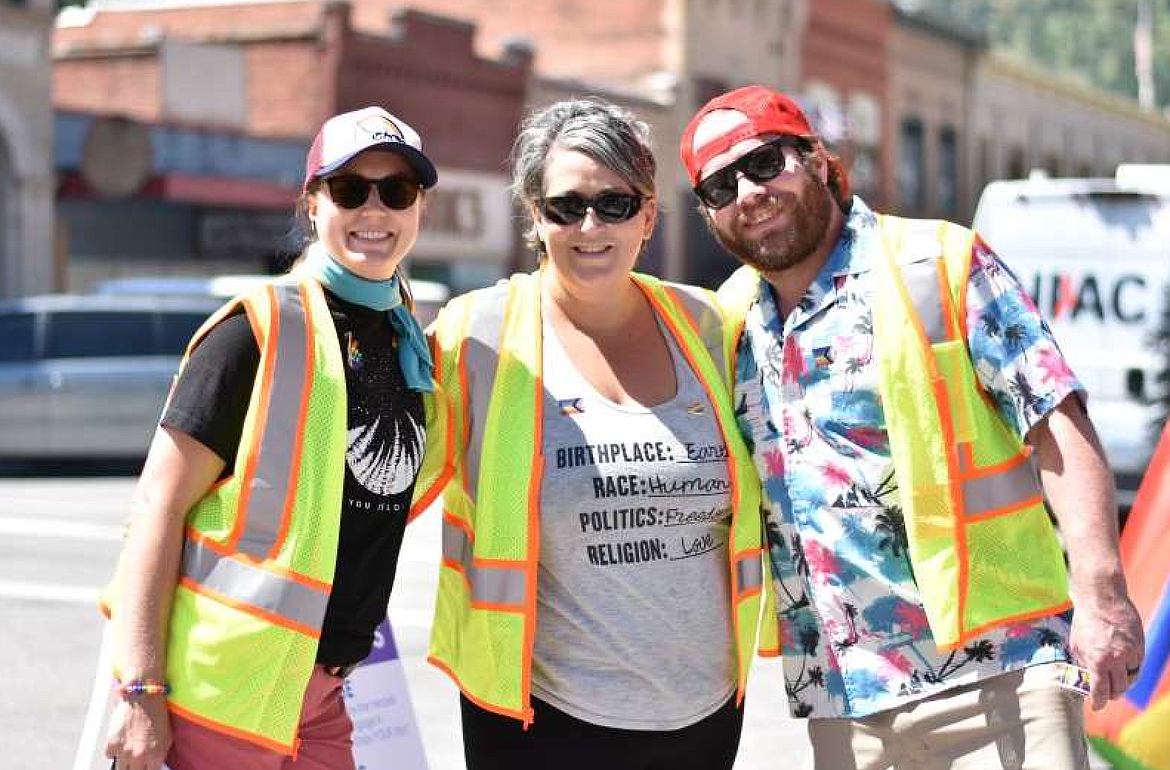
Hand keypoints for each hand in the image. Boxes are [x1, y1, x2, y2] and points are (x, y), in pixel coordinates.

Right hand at [104, 696, 171, 769]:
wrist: (144, 698)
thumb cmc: (157, 716)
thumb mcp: (166, 738)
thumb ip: (158, 757)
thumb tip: (153, 767)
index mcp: (155, 756)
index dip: (146, 769)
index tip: (144, 766)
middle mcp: (139, 757)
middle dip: (134, 768)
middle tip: (135, 762)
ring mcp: (124, 752)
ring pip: (120, 769)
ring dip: (124, 762)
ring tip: (128, 751)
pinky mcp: (112, 744)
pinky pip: (110, 755)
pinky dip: (114, 751)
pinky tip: (122, 740)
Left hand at [1069, 593, 1144, 710]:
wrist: (1102, 599)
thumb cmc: (1085, 621)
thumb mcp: (1076, 644)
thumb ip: (1083, 663)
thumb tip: (1086, 680)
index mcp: (1097, 660)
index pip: (1101, 691)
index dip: (1099, 702)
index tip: (1096, 706)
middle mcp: (1116, 659)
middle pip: (1119, 688)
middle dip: (1112, 694)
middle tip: (1107, 695)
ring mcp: (1130, 652)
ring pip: (1131, 678)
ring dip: (1123, 682)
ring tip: (1115, 681)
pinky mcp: (1140, 645)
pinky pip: (1138, 665)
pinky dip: (1131, 668)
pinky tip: (1123, 666)